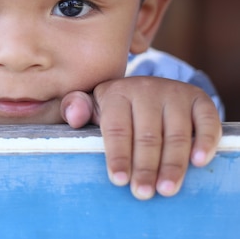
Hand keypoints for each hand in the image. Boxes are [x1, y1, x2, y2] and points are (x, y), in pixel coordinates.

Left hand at [60, 76, 221, 199]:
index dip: (118, 155)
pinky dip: (205, 141)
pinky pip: (207, 120)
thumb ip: (76, 109)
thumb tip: (74, 117)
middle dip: (145, 167)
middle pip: (147, 135)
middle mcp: (146, 89)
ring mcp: (174, 93)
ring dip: (173, 164)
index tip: (118, 180)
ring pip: (176, 133)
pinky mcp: (199, 99)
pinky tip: (198, 162)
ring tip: (167, 188)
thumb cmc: (115, 107)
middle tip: (143, 192)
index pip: (117, 128)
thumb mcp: (92, 105)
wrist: (145, 89)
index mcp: (117, 93)